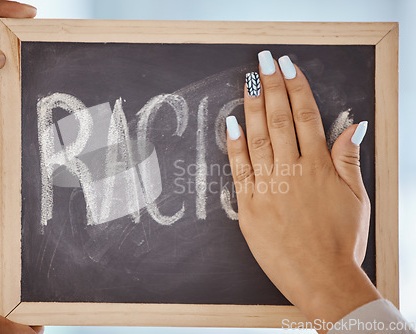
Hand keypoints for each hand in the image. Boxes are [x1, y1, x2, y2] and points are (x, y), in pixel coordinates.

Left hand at [226, 51, 380, 328]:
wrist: (322, 278)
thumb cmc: (341, 241)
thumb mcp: (356, 197)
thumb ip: (349, 158)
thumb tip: (353, 126)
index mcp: (320, 167)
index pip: (306, 116)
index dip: (297, 87)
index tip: (288, 66)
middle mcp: (293, 171)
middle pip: (280, 119)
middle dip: (272, 86)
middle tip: (264, 61)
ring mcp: (269, 187)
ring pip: (259, 138)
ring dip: (253, 106)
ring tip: (249, 81)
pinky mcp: (250, 205)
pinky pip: (240, 169)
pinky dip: (234, 145)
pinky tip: (231, 122)